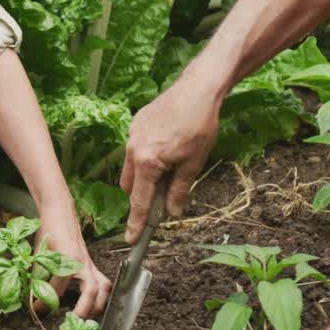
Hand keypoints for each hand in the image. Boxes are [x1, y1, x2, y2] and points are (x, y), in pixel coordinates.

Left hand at [38, 205, 110, 317]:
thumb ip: (37, 276)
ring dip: (97, 304)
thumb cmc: (48, 229)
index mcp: (67, 258)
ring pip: (103, 288)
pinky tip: (91, 304)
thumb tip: (33, 297)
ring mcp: (90, 263)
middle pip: (90, 291)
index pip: (58, 288)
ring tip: (86, 317)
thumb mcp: (39, 253)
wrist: (59, 210)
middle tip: (71, 322)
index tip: (37, 310)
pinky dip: (100, 295)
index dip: (45, 302)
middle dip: (83, 310)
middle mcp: (83, 262)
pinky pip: (103, 282)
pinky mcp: (92, 264)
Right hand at [120, 79, 219, 242]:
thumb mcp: (193, 164)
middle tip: (164, 195)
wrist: (196, 90)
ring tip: (170, 166)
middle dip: (142, 195)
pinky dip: (146, 156)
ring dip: (144, 175)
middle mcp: (133, 149)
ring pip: (131, 167)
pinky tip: (167, 146)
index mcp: (147, 162)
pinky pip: (135, 148)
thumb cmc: (199, 126)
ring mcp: (132, 134)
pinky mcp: (136, 123)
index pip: (139, 201)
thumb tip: (171, 212)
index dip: (136, 223)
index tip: (131, 240)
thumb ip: (179, 190)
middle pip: (130, 186)